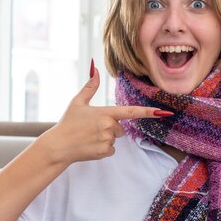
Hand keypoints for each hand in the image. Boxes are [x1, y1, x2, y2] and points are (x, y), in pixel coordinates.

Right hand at [40, 66, 168, 164]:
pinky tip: (90, 146)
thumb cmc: (67, 123)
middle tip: (92, 128)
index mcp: (105, 113)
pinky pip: (111, 150)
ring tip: (89, 137)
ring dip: (106, 138)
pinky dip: (103, 148)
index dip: (149, 112)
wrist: (57, 146)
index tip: (163, 112)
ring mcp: (107, 140)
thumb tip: (94, 67)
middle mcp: (109, 126)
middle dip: (110, 128)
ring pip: (115, 139)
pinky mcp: (104, 152)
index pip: (131, 112)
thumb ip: (90, 86)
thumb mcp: (78, 102)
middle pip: (121, 127)